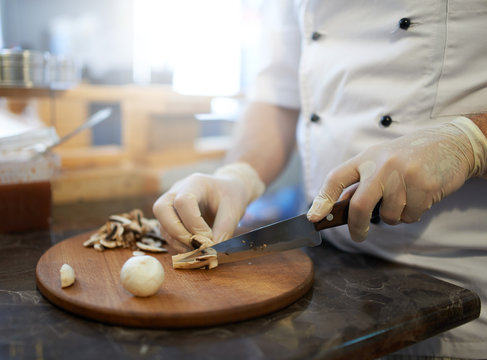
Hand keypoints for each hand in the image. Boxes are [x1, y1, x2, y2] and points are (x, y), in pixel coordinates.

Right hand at [153, 162, 264, 247]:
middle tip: (196, 246)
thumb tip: (211, 251)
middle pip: (161, 209)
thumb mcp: (234, 210)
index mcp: (195, 182)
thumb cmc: (232, 196)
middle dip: (176, 232)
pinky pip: (166, 232)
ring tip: (198, 250)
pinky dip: (177, 244)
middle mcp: (177, 190)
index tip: (208, 237)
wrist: (228, 190)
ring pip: (161, 224)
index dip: (193, 223)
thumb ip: (224, 229)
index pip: (183, 201)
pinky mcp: (170, 217)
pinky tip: (193, 249)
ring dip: (177, 241)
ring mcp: (170, 203)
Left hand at [307, 117, 486, 241]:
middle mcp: (381, 164)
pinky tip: (420, 196)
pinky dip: (413, 214)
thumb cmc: (409, 157)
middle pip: (359, 205)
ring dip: (394, 217)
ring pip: (388, 215)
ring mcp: (403, 174)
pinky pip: (410, 216)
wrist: (451, 143)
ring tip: (405, 199)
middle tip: (358, 236)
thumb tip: (340, 209)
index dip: (322, 199)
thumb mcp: (380, 162)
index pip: (336, 179)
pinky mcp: (424, 185)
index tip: (313, 217)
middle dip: (356, 227)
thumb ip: (360, 183)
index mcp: (366, 158)